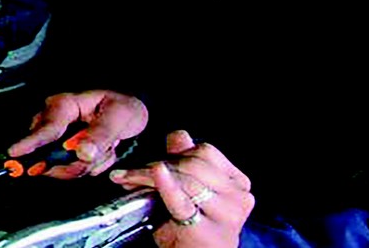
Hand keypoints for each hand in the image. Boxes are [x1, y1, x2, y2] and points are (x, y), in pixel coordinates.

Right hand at [7, 90, 147, 177]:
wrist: (130, 115)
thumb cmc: (121, 107)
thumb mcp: (117, 116)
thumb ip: (100, 135)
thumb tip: (82, 152)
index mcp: (64, 105)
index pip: (46, 128)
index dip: (30, 143)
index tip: (15, 153)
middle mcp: (53, 120)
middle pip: (51, 153)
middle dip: (79, 160)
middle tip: (106, 150)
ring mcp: (55, 137)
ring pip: (61, 165)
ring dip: (88, 164)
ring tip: (106, 147)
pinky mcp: (59, 151)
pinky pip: (68, 170)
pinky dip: (88, 166)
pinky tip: (99, 153)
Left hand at [110, 131, 253, 247]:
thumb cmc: (190, 230)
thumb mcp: (188, 193)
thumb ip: (185, 162)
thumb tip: (179, 135)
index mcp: (238, 184)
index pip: (205, 152)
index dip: (175, 153)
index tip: (151, 163)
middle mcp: (240, 198)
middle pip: (193, 164)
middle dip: (157, 165)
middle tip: (129, 174)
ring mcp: (228, 216)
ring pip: (184, 180)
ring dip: (148, 177)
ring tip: (128, 181)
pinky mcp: (207, 231)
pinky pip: (182, 201)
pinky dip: (166, 185)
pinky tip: (156, 172)